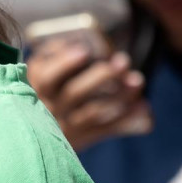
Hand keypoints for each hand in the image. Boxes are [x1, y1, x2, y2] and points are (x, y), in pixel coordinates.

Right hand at [25, 41, 151, 151]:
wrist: (37, 128)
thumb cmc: (50, 82)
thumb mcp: (45, 66)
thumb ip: (60, 54)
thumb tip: (87, 43)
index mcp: (38, 83)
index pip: (47, 76)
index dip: (64, 64)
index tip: (85, 51)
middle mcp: (49, 106)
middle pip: (73, 93)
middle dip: (100, 76)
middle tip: (123, 60)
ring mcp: (64, 125)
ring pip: (93, 113)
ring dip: (119, 96)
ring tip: (137, 80)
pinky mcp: (80, 139)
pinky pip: (106, 130)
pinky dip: (128, 120)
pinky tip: (145, 109)